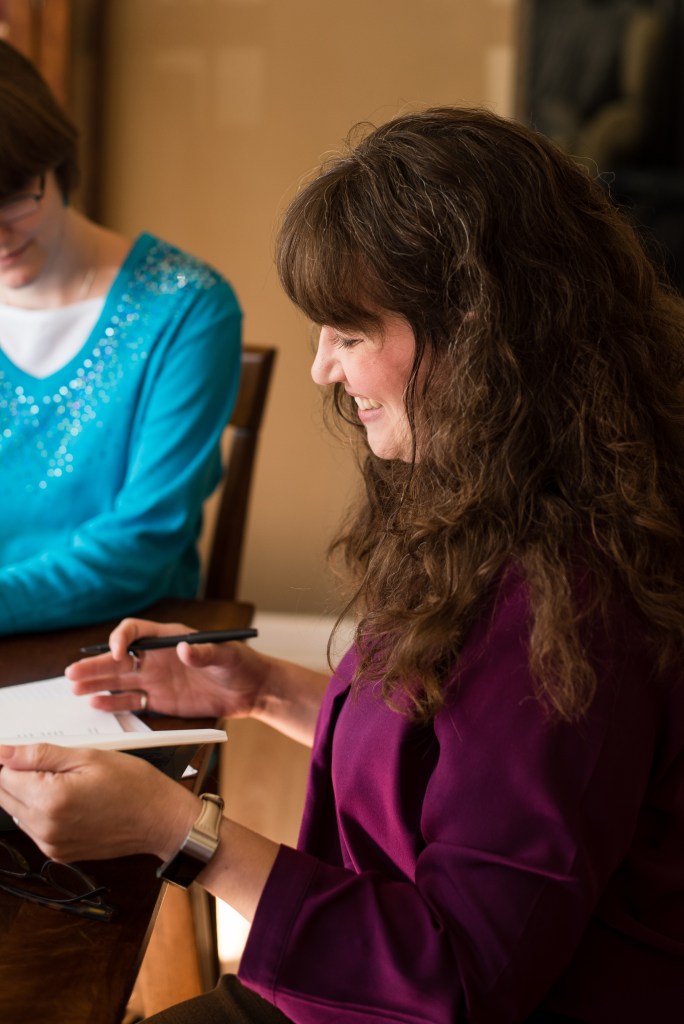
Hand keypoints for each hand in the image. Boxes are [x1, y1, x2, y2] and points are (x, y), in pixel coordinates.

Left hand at [0, 743, 197, 863]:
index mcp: (51, 800)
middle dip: (19, 776)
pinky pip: (33, 828)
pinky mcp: (58, 853)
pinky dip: (41, 811)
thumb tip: (4, 751)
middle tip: (54, 765)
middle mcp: (46, 828)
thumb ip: (40, 755)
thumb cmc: (133, 784)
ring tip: (66, 781)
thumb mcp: (89, 757)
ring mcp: (51, 845)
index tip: (30, 752)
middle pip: (5, 796)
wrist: (159, 819)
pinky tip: (69, 799)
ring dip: (29, 793)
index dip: (15, 759)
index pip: (4, 775)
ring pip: (17, 812)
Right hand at [65, 618, 269, 719]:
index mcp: (168, 638)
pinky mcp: (160, 700)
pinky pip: (131, 701)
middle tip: (72, 674)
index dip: (121, 639)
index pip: (135, 632)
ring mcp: (156, 679)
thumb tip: (185, 648)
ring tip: (73, 688)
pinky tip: (96, 704)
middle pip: (119, 658)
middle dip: (96, 664)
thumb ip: (206, 652)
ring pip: (119, 680)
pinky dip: (113, 703)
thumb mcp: (227, 655)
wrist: (251, 689)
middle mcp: (157, 657)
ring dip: (96, 683)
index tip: (117, 654)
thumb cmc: (241, 664)